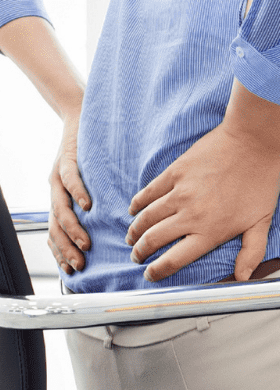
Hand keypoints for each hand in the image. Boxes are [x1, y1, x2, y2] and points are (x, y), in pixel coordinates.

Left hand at [48, 115, 90, 273]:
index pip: (55, 234)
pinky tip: (89, 205)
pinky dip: (79, 194)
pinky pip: (71, 181)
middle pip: (55, 229)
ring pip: (61, 210)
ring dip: (72, 230)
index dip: (61, 254)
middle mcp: (56, 193)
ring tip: (85, 243)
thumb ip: (97, 205)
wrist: (79, 118)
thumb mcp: (92, 185)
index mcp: (61, 201)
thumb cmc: (91, 153)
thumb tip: (114, 226)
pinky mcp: (67, 161)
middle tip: (80, 264)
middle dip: (66, 250)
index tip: (74, 271)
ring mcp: (58, 178)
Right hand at [126, 122, 279, 281]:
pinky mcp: (175, 172)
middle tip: (137, 257)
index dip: (158, 271)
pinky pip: (148, 192)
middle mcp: (191, 215)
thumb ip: (252, 252)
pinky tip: (133, 210)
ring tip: (132, 238)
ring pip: (147, 218)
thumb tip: (244, 278)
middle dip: (141, 252)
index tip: (150, 274)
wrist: (254, 143)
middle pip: (153, 240)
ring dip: (135, 231)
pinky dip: (137, 203)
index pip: (174, 260)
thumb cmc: (261, 182)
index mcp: (210, 232)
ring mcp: (180, 193)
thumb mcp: (262, 222)